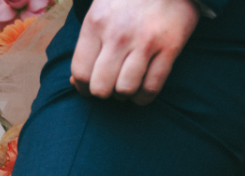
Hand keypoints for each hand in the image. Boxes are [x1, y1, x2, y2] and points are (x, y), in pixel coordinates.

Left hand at [70, 0, 198, 104]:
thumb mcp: (100, 11)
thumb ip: (87, 44)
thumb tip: (75, 81)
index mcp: (96, 23)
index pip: (80, 72)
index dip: (83, 88)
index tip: (89, 88)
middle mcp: (119, 34)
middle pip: (101, 86)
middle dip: (103, 93)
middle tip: (110, 87)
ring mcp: (145, 41)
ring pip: (126, 89)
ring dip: (125, 95)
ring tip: (127, 87)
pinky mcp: (170, 47)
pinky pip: (152, 87)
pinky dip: (144, 96)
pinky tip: (142, 91)